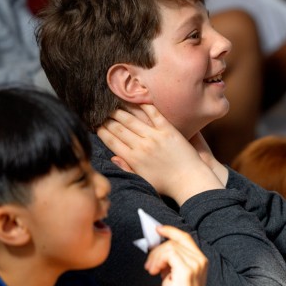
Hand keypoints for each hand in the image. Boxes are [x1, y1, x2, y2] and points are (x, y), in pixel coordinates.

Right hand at [97, 104, 223, 204]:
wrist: (189, 181)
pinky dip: (145, 106)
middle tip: (101, 112)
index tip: (96, 125)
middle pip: (119, 128)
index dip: (102, 131)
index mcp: (133, 159)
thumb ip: (126, 168)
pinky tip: (138, 101)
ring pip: (132, 120)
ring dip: (121, 111)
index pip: (112, 141)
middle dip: (107, 119)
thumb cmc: (166, 185)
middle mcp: (141, 146)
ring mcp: (155, 137)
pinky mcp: (169, 131)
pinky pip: (155, 114)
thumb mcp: (142, 181)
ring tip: (114, 105)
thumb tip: (112, 157)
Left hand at [145, 225, 207, 285]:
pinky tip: (154, 271)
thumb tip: (159, 250)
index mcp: (199, 260)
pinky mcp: (187, 270)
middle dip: (157, 250)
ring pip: (170, 247)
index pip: (185, 238)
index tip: (158, 229)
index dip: (171, 231)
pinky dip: (158, 260)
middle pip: (175, 241)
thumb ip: (170, 261)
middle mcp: (200, 260)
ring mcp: (195, 264)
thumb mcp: (173, 276)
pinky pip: (168, 253)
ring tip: (151, 270)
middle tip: (149, 264)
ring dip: (155, 257)